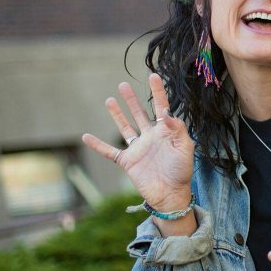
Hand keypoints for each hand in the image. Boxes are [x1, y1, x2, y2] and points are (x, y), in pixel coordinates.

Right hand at [82, 73, 194, 212]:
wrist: (171, 195)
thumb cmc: (182, 171)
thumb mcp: (185, 148)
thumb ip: (177, 129)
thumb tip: (166, 113)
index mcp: (165, 132)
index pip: (160, 107)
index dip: (157, 91)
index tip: (152, 75)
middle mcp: (150, 137)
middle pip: (140, 113)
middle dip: (132, 100)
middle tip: (123, 84)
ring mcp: (138, 148)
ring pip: (125, 127)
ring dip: (117, 114)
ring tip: (109, 99)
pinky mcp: (127, 161)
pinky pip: (109, 151)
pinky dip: (97, 145)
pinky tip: (86, 136)